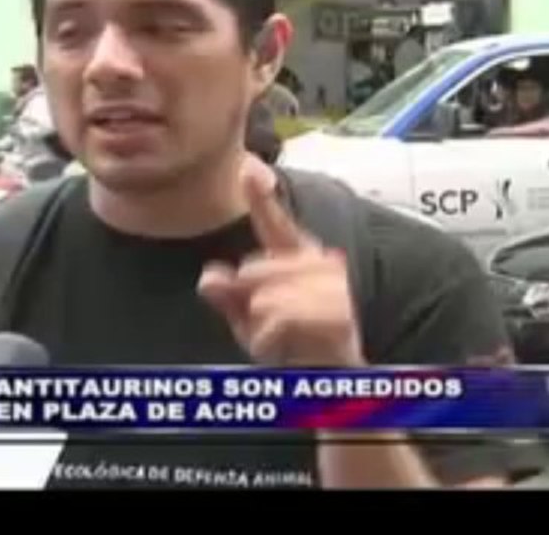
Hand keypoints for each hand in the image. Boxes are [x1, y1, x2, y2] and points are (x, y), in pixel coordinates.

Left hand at [198, 155, 363, 366]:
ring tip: (278, 342)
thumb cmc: (292, 346)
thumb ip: (229, 297)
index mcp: (296, 257)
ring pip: (266, 299)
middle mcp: (319, 263)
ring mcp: (334, 288)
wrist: (333, 381)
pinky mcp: (339, 314)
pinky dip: (269, 341)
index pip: (275, 223)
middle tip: (264, 328)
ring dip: (260, 329)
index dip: (260, 196)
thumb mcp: (250, 322)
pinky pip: (280, 320)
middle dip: (247, 304)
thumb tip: (209, 277)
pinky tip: (279, 349)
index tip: (246, 168)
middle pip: (253, 271)